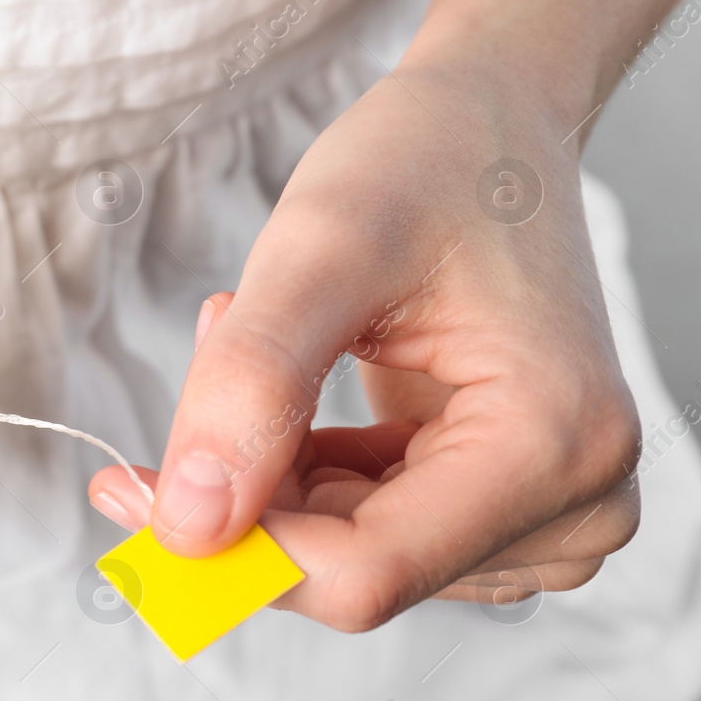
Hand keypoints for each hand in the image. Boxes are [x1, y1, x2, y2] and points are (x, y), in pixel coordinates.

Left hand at [88, 59, 641, 629]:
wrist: (488, 126)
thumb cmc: (425, 163)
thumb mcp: (319, 249)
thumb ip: (251, 386)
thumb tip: (188, 525)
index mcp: (557, 445)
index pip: (362, 573)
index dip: (228, 549)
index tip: (124, 487)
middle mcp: (576, 502)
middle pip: (351, 574)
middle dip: (246, 490)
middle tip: (209, 350)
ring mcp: (547, 515)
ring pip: (345, 557)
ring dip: (272, 470)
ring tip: (264, 332)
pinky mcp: (504, 508)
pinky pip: (363, 534)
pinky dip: (302, 472)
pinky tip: (294, 382)